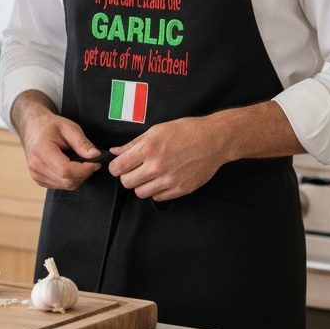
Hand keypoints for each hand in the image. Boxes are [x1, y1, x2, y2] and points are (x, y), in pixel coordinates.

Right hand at [12, 92, 100, 190]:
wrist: (33, 127)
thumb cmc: (50, 126)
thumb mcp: (69, 128)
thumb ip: (82, 143)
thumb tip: (96, 155)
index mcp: (41, 150)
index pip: (66, 170)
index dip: (84, 169)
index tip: (96, 162)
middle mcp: (36, 166)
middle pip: (67, 181)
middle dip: (84, 173)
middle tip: (91, 161)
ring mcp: (36, 175)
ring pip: (66, 185)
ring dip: (78, 176)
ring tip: (79, 161)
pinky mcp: (39, 180)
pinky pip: (61, 185)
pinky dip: (70, 178)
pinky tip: (70, 165)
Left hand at [108, 115, 230, 200]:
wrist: (214, 140)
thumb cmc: (187, 131)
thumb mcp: (156, 130)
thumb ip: (133, 143)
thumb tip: (115, 151)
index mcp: (148, 149)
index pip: (118, 167)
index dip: (115, 167)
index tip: (119, 165)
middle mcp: (157, 166)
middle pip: (127, 182)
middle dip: (127, 176)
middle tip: (135, 169)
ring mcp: (169, 180)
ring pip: (141, 193)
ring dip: (142, 185)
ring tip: (150, 174)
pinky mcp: (180, 189)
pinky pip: (158, 198)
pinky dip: (156, 190)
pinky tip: (162, 179)